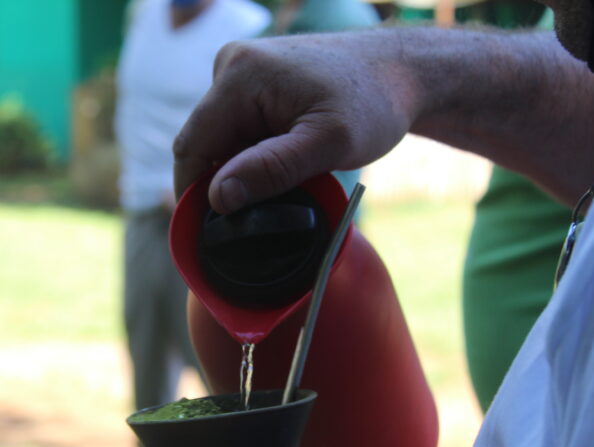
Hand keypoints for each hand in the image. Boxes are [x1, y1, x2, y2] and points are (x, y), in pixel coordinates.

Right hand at [173, 33, 414, 213]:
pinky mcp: (251, 83)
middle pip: (203, 144)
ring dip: (241, 170)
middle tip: (260, 214)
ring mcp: (240, 72)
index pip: (191, 146)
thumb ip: (272, 169)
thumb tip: (219, 197)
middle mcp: (231, 65)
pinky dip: (253, 156)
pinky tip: (284, 165)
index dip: (193, 194)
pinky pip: (236, 131)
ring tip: (283, 185)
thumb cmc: (373, 102)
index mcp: (240, 75)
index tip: (209, 233)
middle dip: (224, 182)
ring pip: (220, 141)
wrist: (401, 72)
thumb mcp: (328, 143)